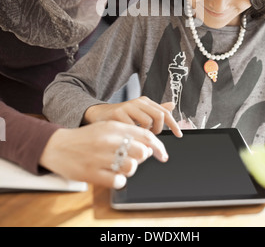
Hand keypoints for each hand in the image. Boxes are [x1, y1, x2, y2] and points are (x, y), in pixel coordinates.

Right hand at [39, 120, 168, 188]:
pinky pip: (117, 181)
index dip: (158, 146)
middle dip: (142, 158)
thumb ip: (127, 132)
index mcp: (113, 127)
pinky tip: (111, 176)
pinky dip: (119, 181)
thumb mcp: (106, 128)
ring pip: (131, 167)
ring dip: (130, 170)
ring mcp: (100, 156)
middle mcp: (108, 140)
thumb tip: (150, 143)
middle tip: (134, 159)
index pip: (145, 135)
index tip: (163, 155)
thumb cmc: (86, 138)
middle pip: (141, 152)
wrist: (57, 145)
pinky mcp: (91, 172)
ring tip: (119, 167)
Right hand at [83, 96, 182, 137]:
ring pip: (147, 123)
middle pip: (159, 116)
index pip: (164, 112)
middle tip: (151, 137)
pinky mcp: (117, 114)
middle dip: (159, 130)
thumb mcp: (139, 113)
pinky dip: (133, 136)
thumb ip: (155, 110)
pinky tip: (127, 137)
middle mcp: (137, 102)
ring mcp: (127, 107)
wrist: (98, 115)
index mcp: (145, 102)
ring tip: (137, 136)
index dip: (173, 124)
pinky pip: (133, 128)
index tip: (179, 134)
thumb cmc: (121, 117)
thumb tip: (172, 104)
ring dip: (145, 134)